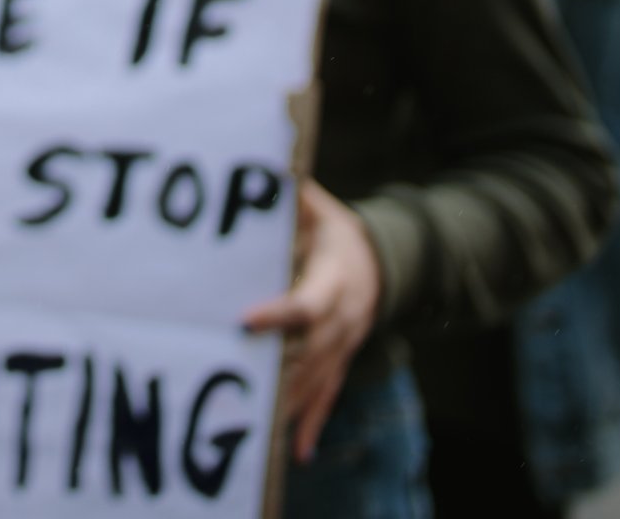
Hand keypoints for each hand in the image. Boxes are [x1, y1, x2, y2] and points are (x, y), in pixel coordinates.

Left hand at [242, 180, 381, 460]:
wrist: (383, 262)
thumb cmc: (334, 231)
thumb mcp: (318, 209)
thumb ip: (291, 196)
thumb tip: (266, 166)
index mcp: (335, 281)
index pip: (307, 303)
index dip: (280, 313)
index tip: (246, 321)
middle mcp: (344, 319)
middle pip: (310, 351)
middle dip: (277, 371)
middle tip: (236, 388)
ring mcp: (344, 345)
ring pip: (316, 381)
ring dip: (288, 405)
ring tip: (255, 432)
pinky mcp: (341, 360)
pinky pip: (328, 396)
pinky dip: (312, 423)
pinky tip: (296, 453)